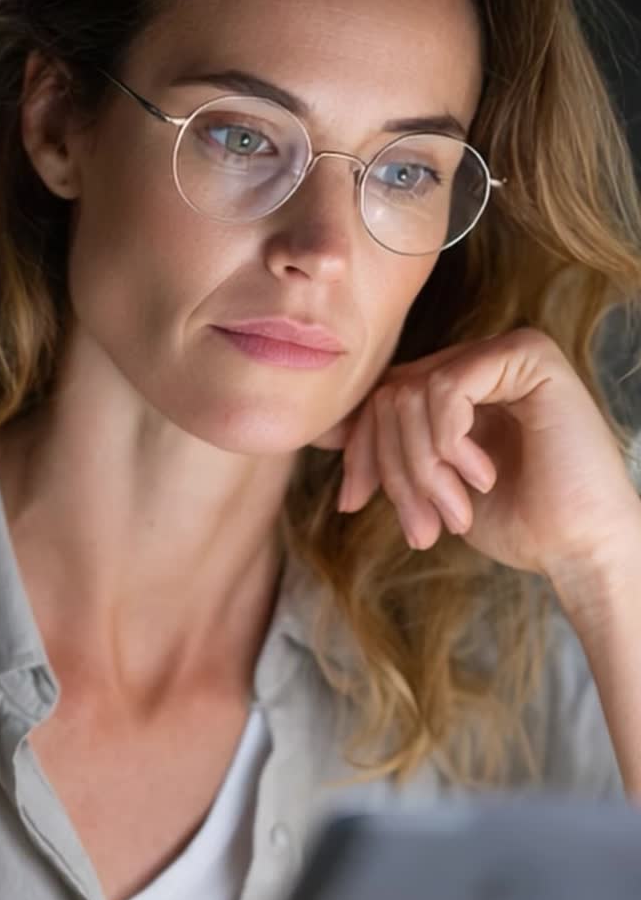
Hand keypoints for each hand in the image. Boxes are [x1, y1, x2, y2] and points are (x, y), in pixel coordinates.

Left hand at [330, 328, 640, 579]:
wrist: (578, 547)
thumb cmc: (515, 521)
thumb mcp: (430, 485)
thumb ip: (388, 450)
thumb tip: (320, 432)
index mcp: (456, 387)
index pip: (379, 399)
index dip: (360, 451)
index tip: (354, 503)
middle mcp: (478, 360)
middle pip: (389, 396)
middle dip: (395, 470)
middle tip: (424, 526)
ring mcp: (503, 352)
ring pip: (411, 393)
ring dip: (424, 468)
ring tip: (455, 512)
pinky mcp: (528, 354)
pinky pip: (447, 385)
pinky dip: (450, 441)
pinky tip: (482, 476)